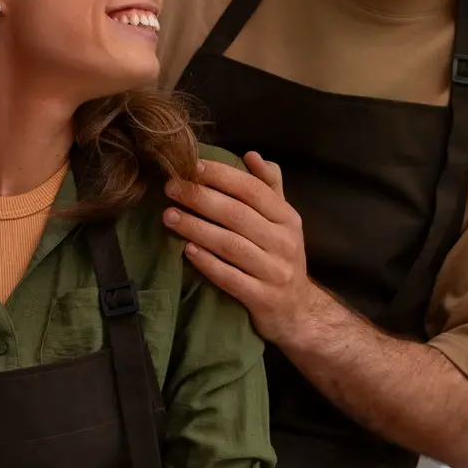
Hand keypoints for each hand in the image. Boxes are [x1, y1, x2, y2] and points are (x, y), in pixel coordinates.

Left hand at [163, 153, 323, 344]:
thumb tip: (252, 155)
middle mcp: (284, 243)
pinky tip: (186, 250)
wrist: (297, 311)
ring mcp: (275, 272)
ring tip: (169, 216)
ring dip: (197, 228)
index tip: (192, 166)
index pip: (253, 190)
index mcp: (287, 219)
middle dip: (201, 198)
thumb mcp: (283, 222)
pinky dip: (207, 263)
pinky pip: (230, 278)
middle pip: (237, 215)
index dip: (222, 175)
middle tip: (171, 188)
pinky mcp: (262, 299)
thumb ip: (269, 187)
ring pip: (230, 245)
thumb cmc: (280, 258)